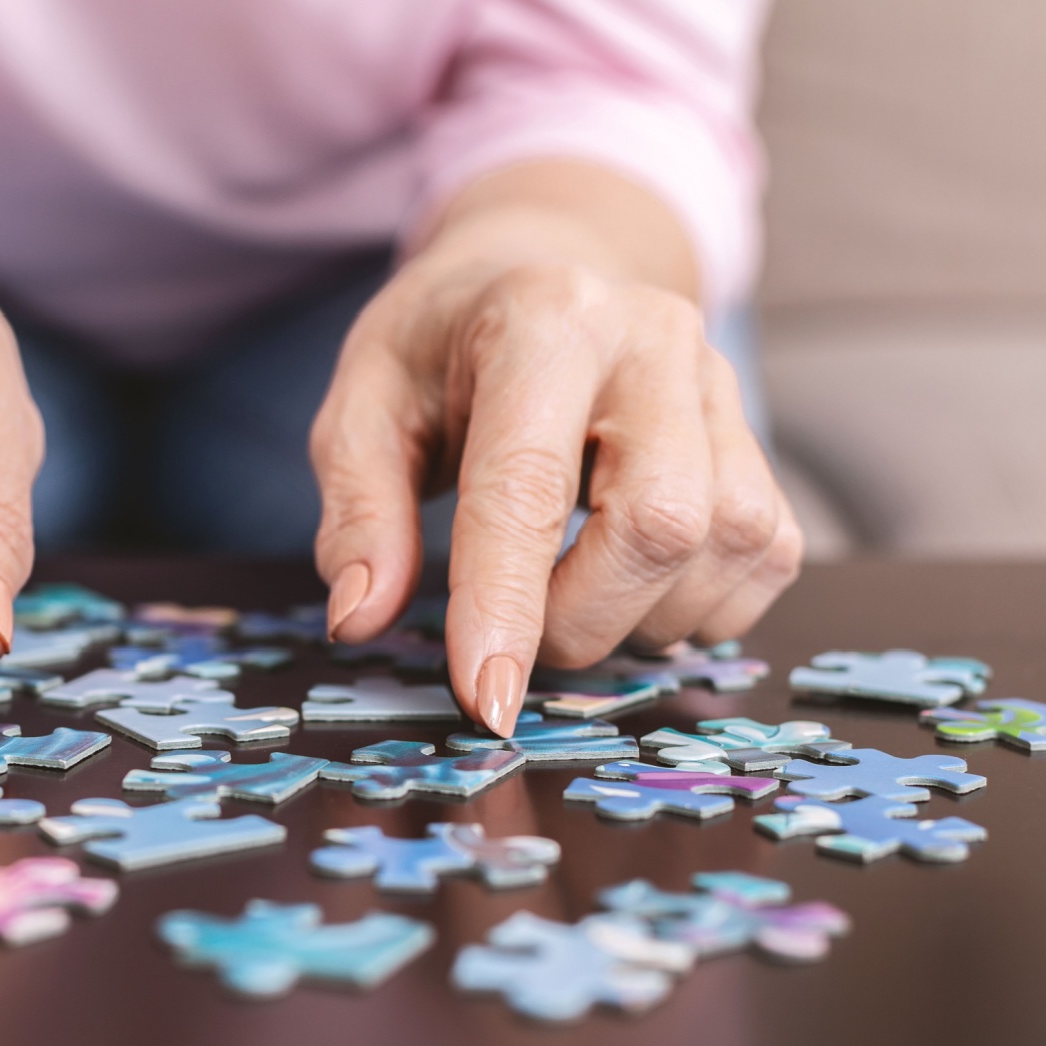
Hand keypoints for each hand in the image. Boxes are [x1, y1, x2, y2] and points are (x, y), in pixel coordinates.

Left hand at [310, 178, 801, 736]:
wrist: (539, 266)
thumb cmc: (440, 345)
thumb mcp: (362, 403)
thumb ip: (357, 508)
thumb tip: (361, 619)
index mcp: (542, 320)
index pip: (529, 485)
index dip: (506, 605)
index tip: (485, 700)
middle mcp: (652, 340)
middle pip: (660, 521)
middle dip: (581, 619)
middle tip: (518, 633)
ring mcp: (719, 384)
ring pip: (728, 544)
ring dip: (644, 617)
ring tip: (571, 598)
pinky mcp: (756, 433)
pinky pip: (766, 553)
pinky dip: (701, 606)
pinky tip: (633, 587)